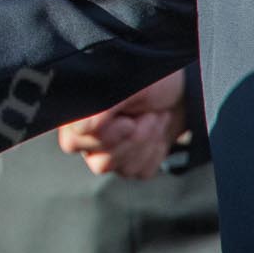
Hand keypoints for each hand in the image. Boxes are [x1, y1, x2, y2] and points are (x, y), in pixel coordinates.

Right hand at [56, 72, 188, 179]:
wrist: (179, 89)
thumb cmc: (151, 80)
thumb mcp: (128, 85)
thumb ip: (101, 107)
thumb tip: (82, 128)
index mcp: (77, 113)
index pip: (74, 141)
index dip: (107, 133)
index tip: (129, 119)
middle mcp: (86, 135)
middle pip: (99, 161)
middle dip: (133, 138)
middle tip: (148, 114)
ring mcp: (106, 152)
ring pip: (121, 169)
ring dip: (147, 143)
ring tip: (155, 119)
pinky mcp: (129, 164)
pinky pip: (139, 172)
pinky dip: (155, 152)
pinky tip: (157, 133)